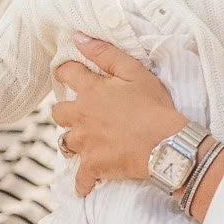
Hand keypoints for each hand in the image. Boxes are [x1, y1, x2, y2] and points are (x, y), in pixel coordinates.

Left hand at [53, 36, 183, 196]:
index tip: (68, 72)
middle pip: (59, 112)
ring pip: (65, 142)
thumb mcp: (134, 72)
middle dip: (66, 111)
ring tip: (86, 141)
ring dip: (73, 141)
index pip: (67, 74)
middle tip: (81, 112)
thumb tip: (78, 38)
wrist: (165, 145)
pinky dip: (83, 182)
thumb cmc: (153, 106)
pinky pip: (81, 178)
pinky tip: (86, 185)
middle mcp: (81, 117)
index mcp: (91, 91)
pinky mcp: (93, 166)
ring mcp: (85, 143)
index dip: (66, 71)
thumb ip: (105, 53)